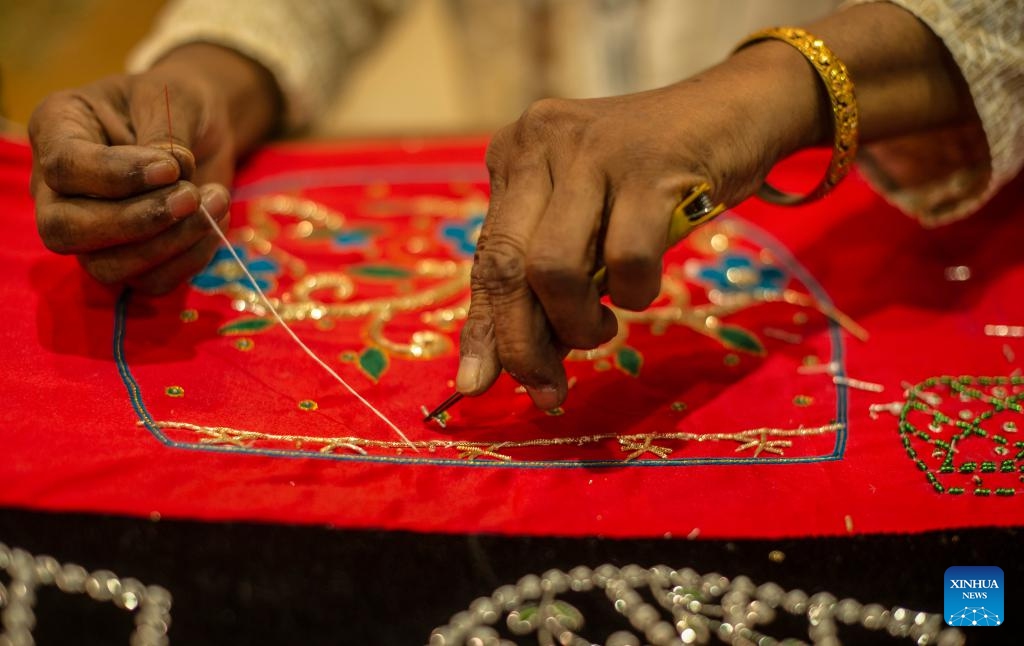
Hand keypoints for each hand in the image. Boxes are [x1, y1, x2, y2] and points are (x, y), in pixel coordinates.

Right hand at [29, 44, 279, 294]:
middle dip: (136, 221)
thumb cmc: (177, 101)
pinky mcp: (131, 259)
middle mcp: (59, 189)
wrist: (203, 128)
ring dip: (170, 244)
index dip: (118, 176)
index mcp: (57, 130)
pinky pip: (151, 282)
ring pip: (107, 267)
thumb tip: (169, 176)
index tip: (171, 167)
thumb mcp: (172, 98)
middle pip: (66, 230)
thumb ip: (165, 134)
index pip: (64, 168)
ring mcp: (91, 231)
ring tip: (216, 201)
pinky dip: (190, 259)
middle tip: (192, 196)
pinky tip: (216, 222)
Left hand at [456, 47, 824, 408]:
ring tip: (606, 324)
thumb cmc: (654, 181)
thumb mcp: (588, 222)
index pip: (487, 258)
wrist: (735, 111)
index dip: (482, 329)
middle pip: (508, 266)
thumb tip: (522, 365)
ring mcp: (591, 150)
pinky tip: (642, 287)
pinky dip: (634, 293)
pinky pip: (625, 259)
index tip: (474, 386)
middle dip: (522, 344)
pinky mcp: (647, 164)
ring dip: (580, 323)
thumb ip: (548, 280)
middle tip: (546, 389)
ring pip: (553, 268)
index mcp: (515, 158)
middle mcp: (540, 144)